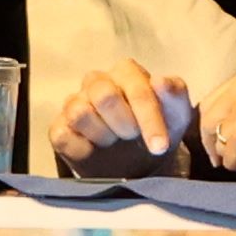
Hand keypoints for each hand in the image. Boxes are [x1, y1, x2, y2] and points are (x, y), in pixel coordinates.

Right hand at [44, 56, 235, 172]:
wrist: (141, 164)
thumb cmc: (159, 131)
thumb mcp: (177, 116)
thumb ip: (174, 94)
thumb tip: (160, 81)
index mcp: (126, 72)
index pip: (136, 89)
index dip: (149, 119)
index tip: (159, 145)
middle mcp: (97, 81)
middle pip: (104, 96)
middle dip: (125, 125)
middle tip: (133, 137)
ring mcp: (74, 103)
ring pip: (80, 113)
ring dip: (103, 136)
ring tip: (113, 142)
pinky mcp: (59, 128)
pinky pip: (63, 136)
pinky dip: (82, 149)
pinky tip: (95, 151)